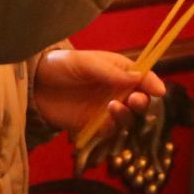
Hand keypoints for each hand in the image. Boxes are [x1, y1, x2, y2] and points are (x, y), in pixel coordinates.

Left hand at [32, 48, 165, 135]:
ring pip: (128, 117)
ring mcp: (106, 109)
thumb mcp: (85, 63)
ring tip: (114, 106)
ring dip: (126, 114)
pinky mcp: (94, 125)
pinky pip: (110, 131)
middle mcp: (116, 90)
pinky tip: (105, 118)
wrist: (34, 86)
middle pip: (140, 99)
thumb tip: (138, 78)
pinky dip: (112, 127)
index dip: (152, 83)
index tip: (158, 90)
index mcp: (118, 70)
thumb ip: (110, 72)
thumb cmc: (61, 65)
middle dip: (142, 101)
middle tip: (135, 100)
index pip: (143, 77)